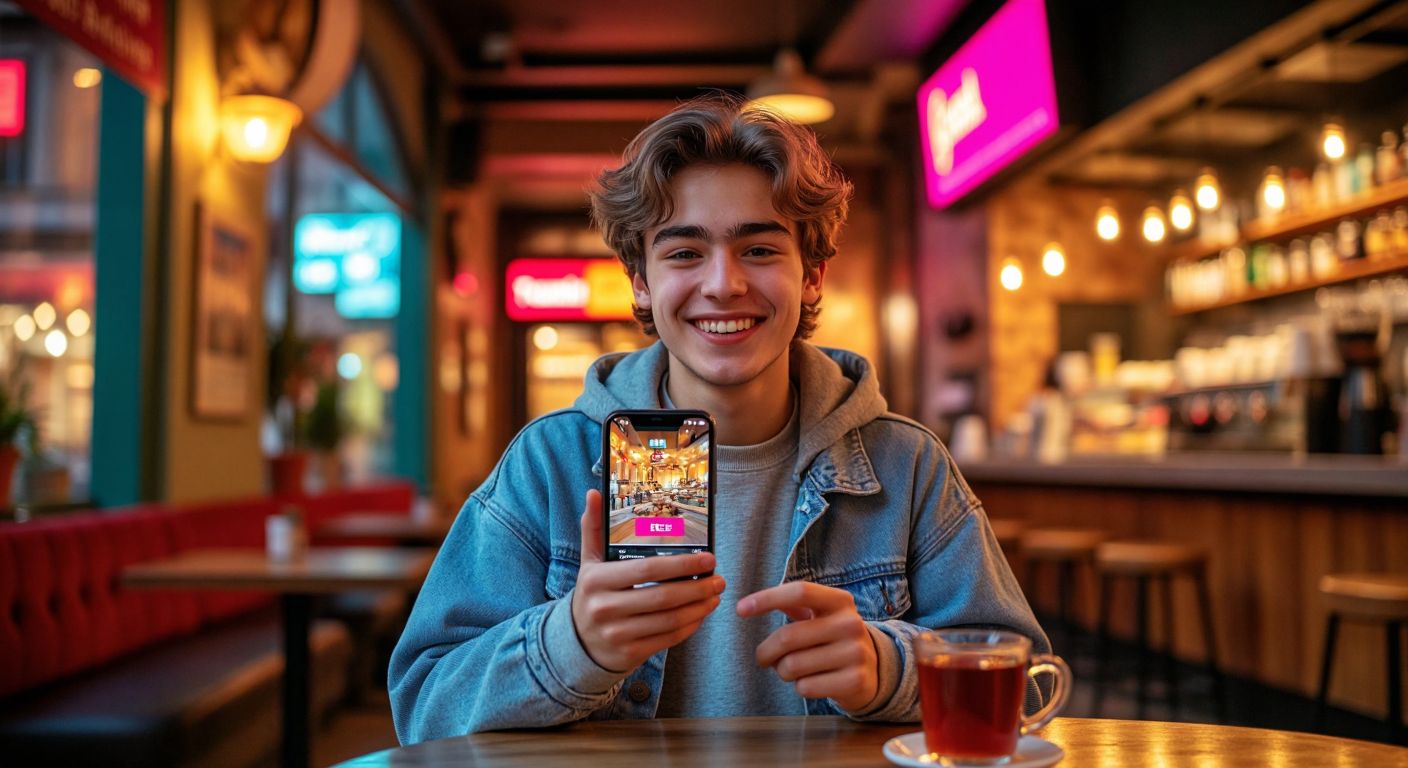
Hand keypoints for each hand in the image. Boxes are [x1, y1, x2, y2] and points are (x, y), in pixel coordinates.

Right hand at [571, 489, 724, 672]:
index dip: (682, 565)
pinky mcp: (629, 653)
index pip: (647, 569)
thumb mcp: (589, 561)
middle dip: (697, 588)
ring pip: (669, 621)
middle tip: (719, 579)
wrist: (579, 641)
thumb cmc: (593, 593)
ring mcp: (617, 634)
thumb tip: (593, 493)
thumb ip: (593, 527)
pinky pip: (667, 639)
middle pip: (663, 597)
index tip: (709, 559)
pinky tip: (701, 614)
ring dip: (698, 608)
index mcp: (597, 580)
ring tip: (715, 595)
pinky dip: (689, 626)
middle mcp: (605, 608)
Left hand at [737, 581, 878, 711]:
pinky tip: (813, 681)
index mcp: (840, 601)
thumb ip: (793, 604)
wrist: (874, 670)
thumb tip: (751, 603)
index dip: (767, 598)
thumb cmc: (834, 638)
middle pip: (788, 636)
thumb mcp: (822, 615)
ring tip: (792, 670)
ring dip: (782, 671)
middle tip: (763, 658)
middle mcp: (850, 624)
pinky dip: (800, 687)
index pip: (800, 592)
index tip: (741, 609)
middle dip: (766, 651)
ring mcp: (855, 653)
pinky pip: (805, 687)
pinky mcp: (854, 680)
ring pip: (792, 665)